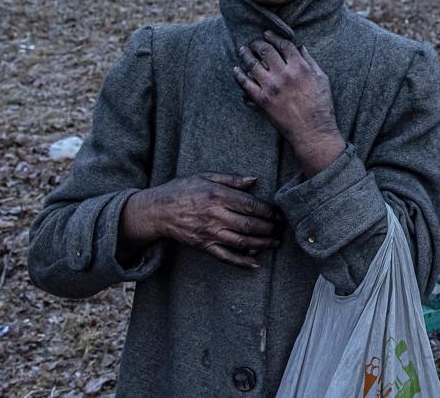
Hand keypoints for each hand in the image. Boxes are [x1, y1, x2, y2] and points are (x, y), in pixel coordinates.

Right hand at [120, 173, 280, 268]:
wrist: (158, 210)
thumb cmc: (182, 190)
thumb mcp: (205, 176)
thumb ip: (230, 179)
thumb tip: (253, 180)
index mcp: (217, 196)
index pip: (250, 205)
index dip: (268, 211)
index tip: (278, 213)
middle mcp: (215, 215)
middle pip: (249, 225)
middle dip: (269, 228)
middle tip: (281, 229)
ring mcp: (210, 233)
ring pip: (241, 242)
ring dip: (262, 244)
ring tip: (274, 243)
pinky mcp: (204, 246)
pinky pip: (226, 257)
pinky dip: (242, 262)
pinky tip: (255, 263)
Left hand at [234, 31, 344, 175]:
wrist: (313, 131)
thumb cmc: (321, 106)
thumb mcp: (322, 79)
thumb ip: (310, 61)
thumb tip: (301, 48)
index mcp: (300, 67)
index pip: (283, 45)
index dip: (273, 37)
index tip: (267, 34)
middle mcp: (284, 74)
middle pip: (266, 51)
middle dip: (257, 43)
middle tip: (253, 42)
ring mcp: (271, 87)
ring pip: (252, 64)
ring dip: (245, 55)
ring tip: (242, 51)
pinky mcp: (262, 100)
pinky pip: (245, 84)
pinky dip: (239, 75)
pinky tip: (236, 70)